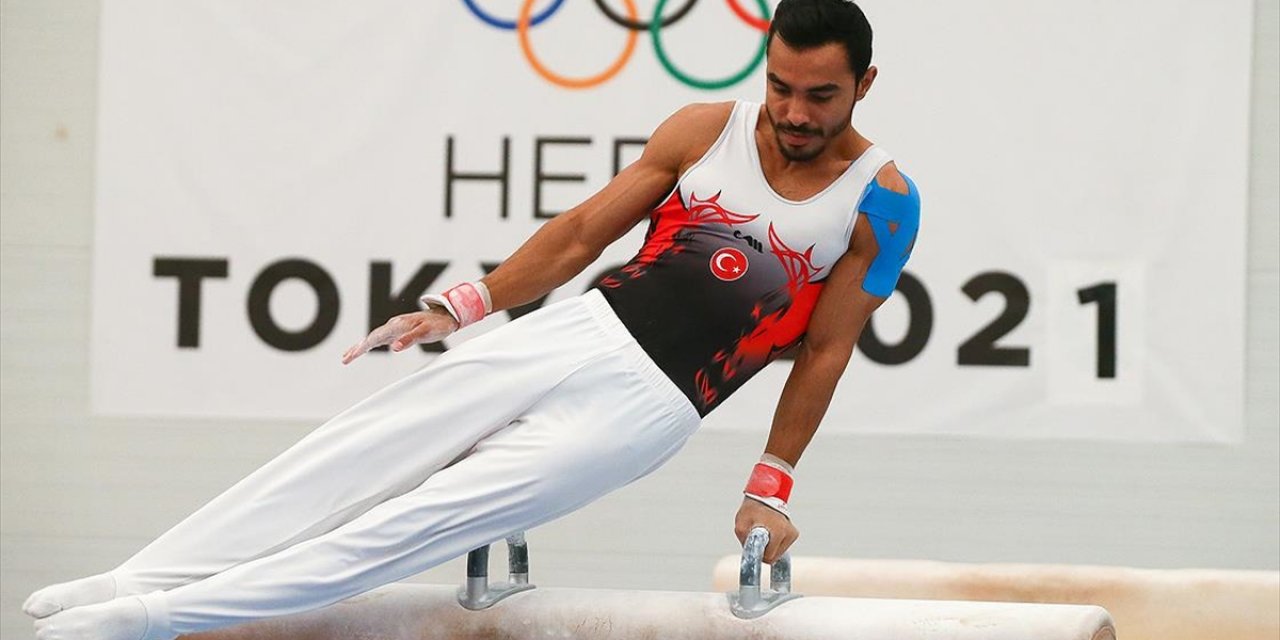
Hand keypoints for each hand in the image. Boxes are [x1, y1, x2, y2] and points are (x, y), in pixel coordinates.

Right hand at [341, 308, 458, 364]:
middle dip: (357, 348)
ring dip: (361, 346)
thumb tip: (393, 348)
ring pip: (374, 337)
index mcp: (397, 325)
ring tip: (349, 355)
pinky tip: (367, 348)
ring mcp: (396, 327)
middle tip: (345, 359)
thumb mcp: (426, 333)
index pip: (375, 338)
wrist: (446, 315)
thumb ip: (410, 339)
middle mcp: (394, 325)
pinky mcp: (399, 329)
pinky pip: (381, 337)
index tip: (350, 357)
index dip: (361, 348)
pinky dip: (371, 343)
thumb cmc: (438, 325)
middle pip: (371, 337)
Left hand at [734, 497, 798, 563]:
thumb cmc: (751, 511)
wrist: (764, 496)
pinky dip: (774, 544)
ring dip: (768, 547)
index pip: (768, 557)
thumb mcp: (740, 525)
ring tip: (763, 533)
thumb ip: (744, 541)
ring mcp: (792, 533)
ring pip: (777, 554)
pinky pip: (781, 548)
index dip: (758, 556)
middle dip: (762, 551)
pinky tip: (770, 533)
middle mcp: (788, 532)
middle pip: (772, 558)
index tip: (755, 552)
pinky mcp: (794, 534)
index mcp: (777, 530)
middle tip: (755, 537)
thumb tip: (751, 556)